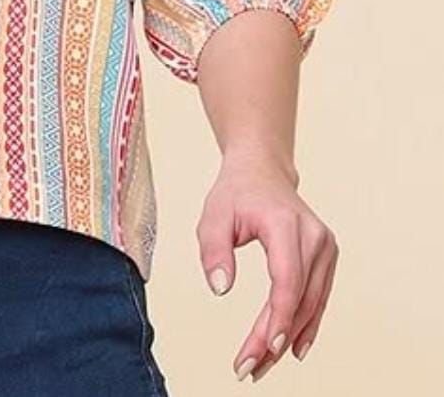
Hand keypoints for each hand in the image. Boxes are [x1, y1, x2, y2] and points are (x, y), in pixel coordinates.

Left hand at [197, 149, 339, 381]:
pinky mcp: (327, 256)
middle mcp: (314, 236)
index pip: (287, 281)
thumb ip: (213, 250)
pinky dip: (305, 324)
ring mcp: (325, 246)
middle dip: (275, 338)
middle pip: (298, 299)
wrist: (262, 170)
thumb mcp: (213, 216)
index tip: (263, 349)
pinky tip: (292, 348)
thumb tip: (221, 289)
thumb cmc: (235, 193)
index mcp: (285, 224)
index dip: (277, 319)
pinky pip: (318, 297)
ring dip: (288, 337)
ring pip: (311, 304)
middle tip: (249, 368)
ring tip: (262, 364)